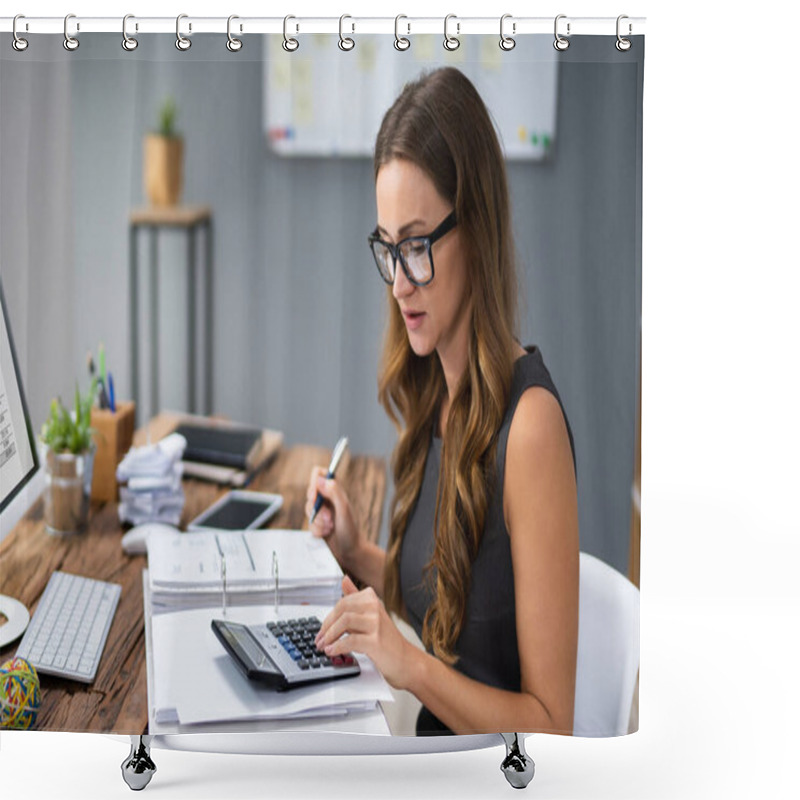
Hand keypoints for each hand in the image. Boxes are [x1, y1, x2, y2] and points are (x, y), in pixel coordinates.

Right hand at [305, 466, 361, 570]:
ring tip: (330, 527)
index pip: (320, 474)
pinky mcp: (317, 524)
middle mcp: (328, 499)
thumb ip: (334, 493)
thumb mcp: (344, 510)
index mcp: (336, 491)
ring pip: (308, 509)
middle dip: (317, 508)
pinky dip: (316, 530)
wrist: (350, 553)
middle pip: (311, 493)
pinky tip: (326, 534)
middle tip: (328, 518)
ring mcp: (322, 512)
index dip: (314, 481)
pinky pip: (308, 523)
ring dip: (318, 521)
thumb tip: (321, 479)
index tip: (315, 495)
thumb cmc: (351, 531)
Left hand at [315, 576, 419, 690]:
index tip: (322, 630)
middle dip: (326, 626)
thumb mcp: (370, 614)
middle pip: (342, 609)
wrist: (404, 659)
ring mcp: (376, 623)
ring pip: (344, 622)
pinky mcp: (376, 640)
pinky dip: (337, 646)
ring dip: (330, 635)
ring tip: (324, 646)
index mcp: (371, 598)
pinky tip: (332, 651)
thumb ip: (355, 598)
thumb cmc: (385, 638)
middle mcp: (375, 607)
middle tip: (319, 639)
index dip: (329, 617)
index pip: (343, 602)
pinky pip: (350, 640)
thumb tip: (344, 580)